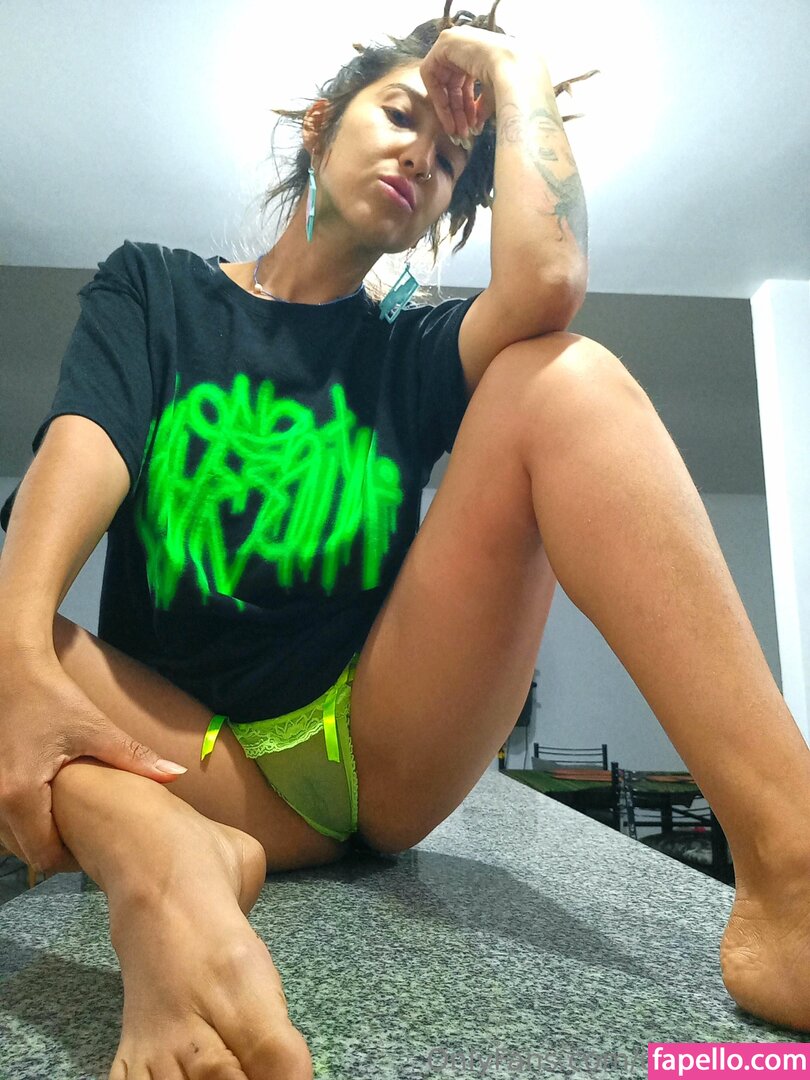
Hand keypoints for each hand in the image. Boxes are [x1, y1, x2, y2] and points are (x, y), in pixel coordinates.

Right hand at [0, 654, 186, 876]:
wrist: (11, 668)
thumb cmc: (51, 695)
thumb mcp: (95, 728)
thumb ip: (134, 758)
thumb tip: (177, 774)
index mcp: (19, 794)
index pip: (45, 856)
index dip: (73, 860)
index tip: (96, 847)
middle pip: (26, 854)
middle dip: (57, 850)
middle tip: (87, 836)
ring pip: (10, 841)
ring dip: (37, 837)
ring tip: (68, 820)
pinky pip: (1, 822)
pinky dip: (21, 822)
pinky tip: (45, 806)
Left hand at [419, 24, 524, 139]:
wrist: (514, 67)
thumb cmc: (512, 80)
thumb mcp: (495, 97)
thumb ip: (481, 108)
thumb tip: (475, 124)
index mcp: (480, 54)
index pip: (465, 85)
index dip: (465, 109)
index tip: (468, 128)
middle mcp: (465, 46)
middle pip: (453, 86)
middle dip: (457, 113)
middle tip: (461, 134)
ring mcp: (454, 41)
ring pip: (443, 84)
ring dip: (449, 111)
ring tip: (457, 132)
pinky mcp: (444, 43)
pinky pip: (431, 75)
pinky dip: (438, 98)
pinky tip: (448, 119)